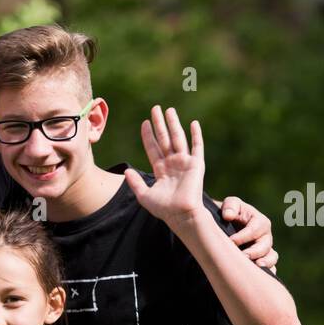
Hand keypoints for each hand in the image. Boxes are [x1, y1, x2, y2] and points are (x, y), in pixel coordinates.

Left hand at [126, 105, 204, 226]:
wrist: (181, 215)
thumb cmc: (164, 209)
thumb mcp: (144, 196)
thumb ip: (135, 183)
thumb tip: (126, 171)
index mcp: (161, 169)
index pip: (153, 147)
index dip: (148, 135)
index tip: (144, 123)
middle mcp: (172, 163)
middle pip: (164, 138)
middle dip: (159, 124)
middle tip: (155, 108)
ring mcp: (185, 162)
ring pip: (178, 138)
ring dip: (174, 124)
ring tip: (169, 110)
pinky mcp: (196, 165)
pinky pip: (197, 147)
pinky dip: (196, 135)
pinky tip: (193, 123)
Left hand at [218, 196, 277, 271]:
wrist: (224, 228)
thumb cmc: (228, 214)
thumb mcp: (230, 205)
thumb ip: (231, 206)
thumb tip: (228, 215)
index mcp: (259, 222)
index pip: (255, 229)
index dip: (243, 236)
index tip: (230, 241)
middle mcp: (265, 236)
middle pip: (265, 245)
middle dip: (254, 252)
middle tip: (242, 257)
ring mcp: (265, 250)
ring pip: (271, 258)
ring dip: (265, 263)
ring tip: (255, 267)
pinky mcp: (262, 261)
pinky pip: (270, 269)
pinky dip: (266, 273)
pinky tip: (257, 277)